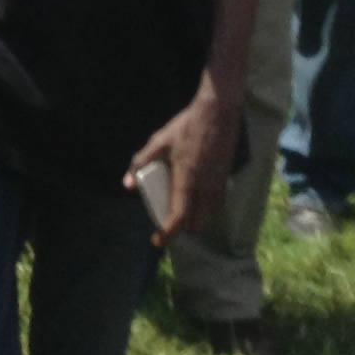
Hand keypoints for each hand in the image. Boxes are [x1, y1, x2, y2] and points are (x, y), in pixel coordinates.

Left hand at [129, 84, 240, 244]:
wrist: (218, 114)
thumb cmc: (186, 127)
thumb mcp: (158, 142)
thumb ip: (141, 163)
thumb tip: (128, 186)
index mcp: (187, 179)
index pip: (179, 217)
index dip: (168, 233)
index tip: (157, 240)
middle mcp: (205, 188)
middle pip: (195, 223)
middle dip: (181, 228)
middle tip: (167, 221)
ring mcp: (218, 185)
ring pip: (208, 217)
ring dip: (194, 220)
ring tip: (179, 211)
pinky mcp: (226, 181)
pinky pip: (216, 206)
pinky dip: (205, 211)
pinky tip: (195, 200)